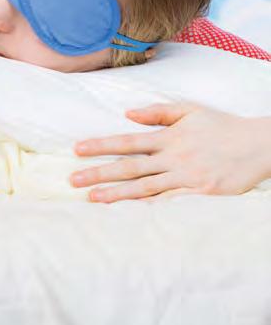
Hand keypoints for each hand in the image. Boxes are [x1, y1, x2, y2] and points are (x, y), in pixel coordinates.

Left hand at [69, 102, 270, 202]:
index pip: (127, 141)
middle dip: (99, 173)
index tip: (77, 150)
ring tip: (93, 198)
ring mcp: (187, 178)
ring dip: (117, 194)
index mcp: (169, 137)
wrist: (260, 145)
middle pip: (130, 167)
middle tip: (73, 181)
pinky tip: (129, 214)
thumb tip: (127, 114)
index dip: (101, 145)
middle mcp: (174, 157)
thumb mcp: (190, 110)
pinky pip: (170, 203)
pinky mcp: (201, 195)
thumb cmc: (221, 126)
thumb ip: (158, 111)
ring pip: (146, 188)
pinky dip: (149, 208)